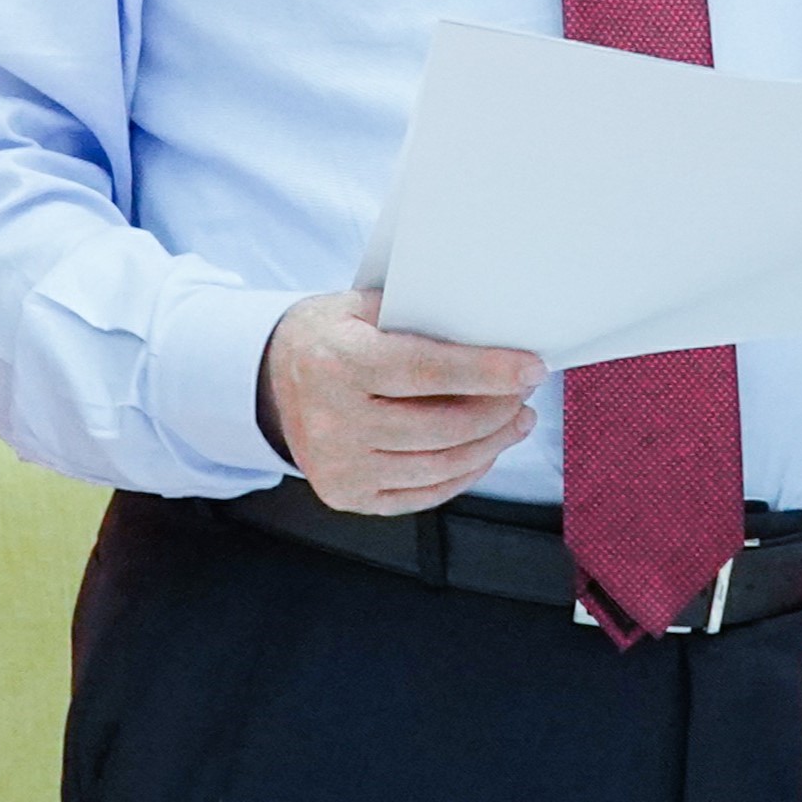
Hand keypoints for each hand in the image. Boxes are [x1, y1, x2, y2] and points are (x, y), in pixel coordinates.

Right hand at [257, 289, 543, 514]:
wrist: (269, 377)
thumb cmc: (330, 335)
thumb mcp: (363, 307)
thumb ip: (419, 318)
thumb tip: (493, 334)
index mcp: (338, 362)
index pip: (427, 372)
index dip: (487, 372)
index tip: (531, 369)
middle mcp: (332, 419)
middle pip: (440, 427)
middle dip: (496, 411)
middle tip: (525, 394)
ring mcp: (337, 464)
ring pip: (437, 465)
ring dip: (489, 445)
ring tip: (515, 421)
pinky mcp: (346, 494)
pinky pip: (420, 493)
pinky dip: (462, 474)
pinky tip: (483, 452)